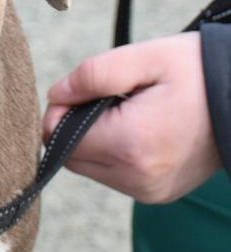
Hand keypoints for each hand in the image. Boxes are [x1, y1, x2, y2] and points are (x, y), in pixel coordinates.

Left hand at [43, 33, 221, 202]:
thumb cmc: (196, 71)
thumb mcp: (144, 57)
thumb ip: (91, 75)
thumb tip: (56, 96)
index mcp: (130, 144)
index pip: (57, 135)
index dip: (60, 109)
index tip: (86, 89)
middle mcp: (137, 178)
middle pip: (69, 155)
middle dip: (76, 125)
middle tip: (108, 98)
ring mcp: (149, 191)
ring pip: (89, 167)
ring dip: (95, 140)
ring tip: (130, 113)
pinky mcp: (157, 194)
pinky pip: (113, 175)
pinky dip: (114, 152)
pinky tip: (141, 129)